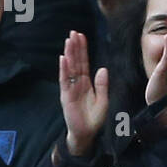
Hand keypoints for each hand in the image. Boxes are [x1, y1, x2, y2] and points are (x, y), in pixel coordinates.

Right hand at [60, 31, 108, 157]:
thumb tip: (103, 69)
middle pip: (76, 62)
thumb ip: (102, 85)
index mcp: (87, 83)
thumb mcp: (103, 100)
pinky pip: (65, 81)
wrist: (86, 133)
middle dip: (75, 47)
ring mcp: (70, 89)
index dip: (83, 50)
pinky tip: (63, 59)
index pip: (84, 62)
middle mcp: (77, 83)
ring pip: (69, 68)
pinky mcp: (66, 96)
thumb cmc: (94, 118)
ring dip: (69, 54)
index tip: (81, 36)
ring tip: (68, 41)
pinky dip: (64, 70)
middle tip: (73, 32)